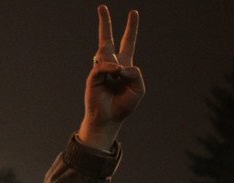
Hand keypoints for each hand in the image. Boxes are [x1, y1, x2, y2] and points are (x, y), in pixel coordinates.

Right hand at [78, 5, 144, 150]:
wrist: (108, 120)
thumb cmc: (123, 106)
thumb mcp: (139, 89)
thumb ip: (136, 74)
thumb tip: (121, 64)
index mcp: (124, 67)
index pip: (127, 43)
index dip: (131, 28)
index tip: (133, 13)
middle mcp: (112, 65)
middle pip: (107, 40)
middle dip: (105, 23)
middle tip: (102, 7)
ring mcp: (101, 70)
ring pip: (106, 54)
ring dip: (115, 63)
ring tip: (117, 78)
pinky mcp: (93, 76)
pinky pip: (103, 66)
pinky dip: (111, 68)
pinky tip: (115, 74)